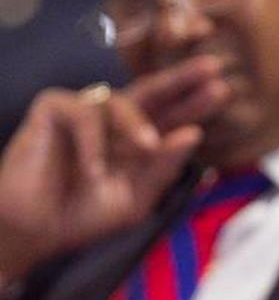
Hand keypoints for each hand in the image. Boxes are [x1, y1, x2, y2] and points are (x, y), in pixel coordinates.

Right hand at [0, 61, 222, 279]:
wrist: (34, 231)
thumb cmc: (82, 217)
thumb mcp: (134, 199)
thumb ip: (162, 168)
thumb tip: (193, 135)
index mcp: (135, 143)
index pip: (169, 116)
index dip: (194, 103)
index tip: (222, 88)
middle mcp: (113, 123)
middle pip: (151, 91)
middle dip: (181, 79)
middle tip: (212, 68)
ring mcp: (84, 113)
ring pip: (118, 100)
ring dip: (137, 123)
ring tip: (147, 146)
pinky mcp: (53, 110)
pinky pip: (81, 111)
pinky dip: (91, 140)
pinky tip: (92, 169)